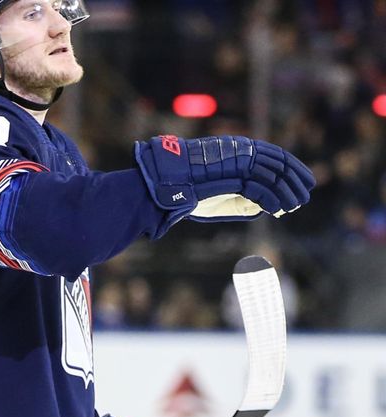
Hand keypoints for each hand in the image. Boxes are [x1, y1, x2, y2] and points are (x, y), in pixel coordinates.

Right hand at [134, 135, 314, 223]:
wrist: (168, 182)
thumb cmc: (189, 188)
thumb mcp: (220, 193)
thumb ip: (241, 198)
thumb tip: (262, 207)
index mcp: (240, 149)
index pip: (274, 155)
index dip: (291, 168)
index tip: (302, 182)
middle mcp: (243, 151)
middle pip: (279, 163)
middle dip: (295, 179)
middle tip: (304, 195)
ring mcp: (239, 161)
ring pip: (273, 176)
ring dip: (287, 192)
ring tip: (295, 205)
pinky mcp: (234, 174)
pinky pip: (261, 188)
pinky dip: (272, 200)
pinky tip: (278, 210)